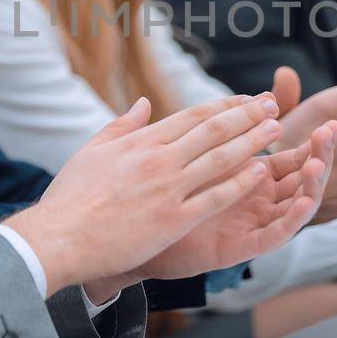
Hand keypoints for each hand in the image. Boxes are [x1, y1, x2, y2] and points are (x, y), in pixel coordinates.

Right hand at [5, 94, 285, 294]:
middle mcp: (159, 158)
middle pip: (214, 130)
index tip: (246, 100)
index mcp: (141, 141)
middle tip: (272, 105)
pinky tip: (261, 172)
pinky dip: (240, 182)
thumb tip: (142, 104)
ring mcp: (168, 188)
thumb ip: (121, 125)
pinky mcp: (173, 219)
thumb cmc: (70, 197)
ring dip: (252, 141)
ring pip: (221, 158)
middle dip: (247, 115)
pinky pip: (215, 197)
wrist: (60, 236)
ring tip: (276, 130)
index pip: (192, 116)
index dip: (224, 106)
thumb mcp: (92, 150)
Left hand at [125, 120, 336, 283]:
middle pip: (301, 179)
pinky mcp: (242, 246)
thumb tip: (254, 94)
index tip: (328, 123)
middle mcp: (259, 200)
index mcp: (253, 176)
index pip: (293, 157)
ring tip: (317, 163)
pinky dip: (291, 220)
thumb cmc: (165, 189)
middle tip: (330, 134)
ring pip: (295, 205)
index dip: (312, 142)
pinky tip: (302, 202)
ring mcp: (253, 223)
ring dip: (310, 185)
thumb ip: (226, 125)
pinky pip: (274, 234)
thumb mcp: (200, 149)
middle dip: (319, 156)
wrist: (136, 229)